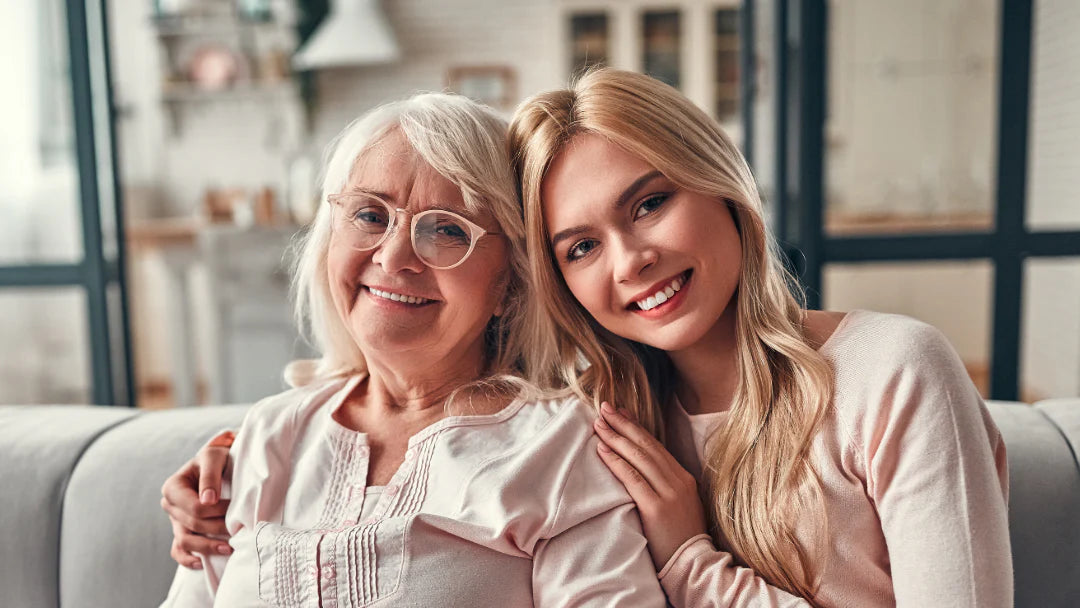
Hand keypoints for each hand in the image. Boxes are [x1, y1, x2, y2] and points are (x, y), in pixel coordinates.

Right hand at [160, 431, 234, 568]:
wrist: (221, 463)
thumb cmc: (218, 458)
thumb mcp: (213, 457)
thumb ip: (210, 475)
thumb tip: (207, 500)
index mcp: (173, 487)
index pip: (194, 508)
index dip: (216, 511)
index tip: (235, 509)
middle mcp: (170, 505)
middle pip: (193, 525)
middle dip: (217, 528)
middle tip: (241, 529)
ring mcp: (175, 520)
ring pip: (186, 541)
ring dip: (207, 548)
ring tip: (230, 548)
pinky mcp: (181, 531)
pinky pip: (179, 551)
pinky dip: (188, 559)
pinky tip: (203, 563)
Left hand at [593, 402, 706, 569]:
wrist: (693, 566)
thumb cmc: (680, 539)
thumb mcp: (680, 505)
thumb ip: (665, 486)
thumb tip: (643, 469)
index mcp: (684, 478)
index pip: (656, 446)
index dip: (636, 428)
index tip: (621, 413)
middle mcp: (678, 481)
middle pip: (646, 446)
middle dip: (623, 424)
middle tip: (604, 408)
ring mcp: (669, 493)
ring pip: (639, 457)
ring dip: (616, 438)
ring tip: (599, 424)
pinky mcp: (656, 508)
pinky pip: (632, 478)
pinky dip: (616, 462)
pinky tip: (602, 450)